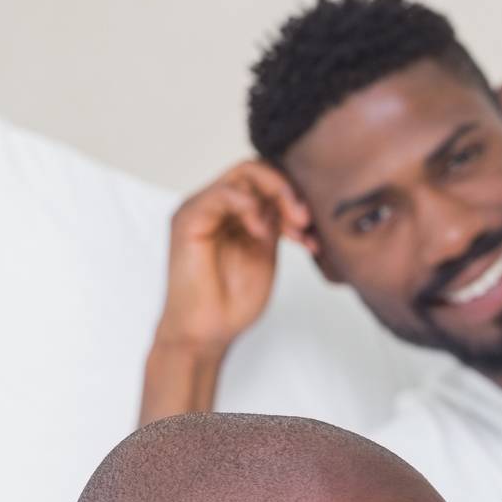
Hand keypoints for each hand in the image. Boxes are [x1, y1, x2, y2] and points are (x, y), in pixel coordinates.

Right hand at [155, 160, 312, 355]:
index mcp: (234, 211)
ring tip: (294, 228)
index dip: (295, 195)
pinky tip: (263, 233)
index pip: (267, 179)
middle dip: (290, 191)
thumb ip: (276, 224)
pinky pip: (223, 194)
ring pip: (244, 173)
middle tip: (306, 221)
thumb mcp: (266, 253)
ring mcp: (201, 208)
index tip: (313, 228)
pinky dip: (250, 207)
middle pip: (258, 169)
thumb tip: (299, 202)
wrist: (207, 331)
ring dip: (278, 195)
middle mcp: (216, 204)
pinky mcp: (188, 219)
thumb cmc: (233, 300)